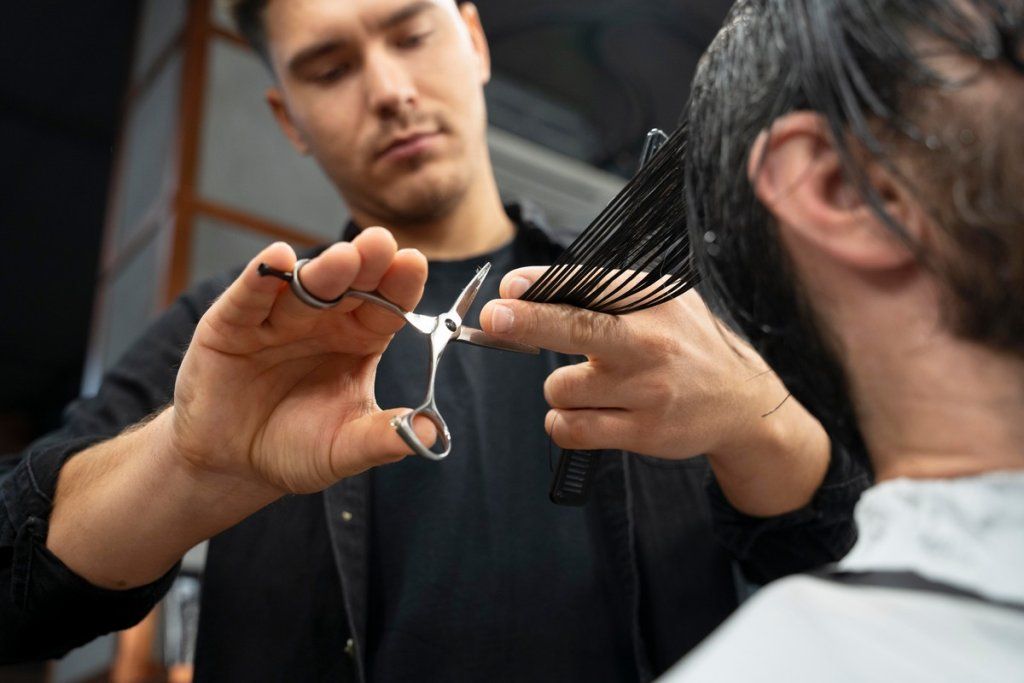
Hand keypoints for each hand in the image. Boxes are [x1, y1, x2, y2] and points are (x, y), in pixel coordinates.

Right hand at [172, 227, 434, 496]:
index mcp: (360, 337)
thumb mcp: (344, 449)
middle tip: (382, 244)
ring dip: (323, 271)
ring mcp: (278, 318)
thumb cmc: (296, 447)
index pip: (387, 304)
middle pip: (349, 284)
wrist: (233, 463)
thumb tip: (431, 435)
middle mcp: (323, 319)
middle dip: (366, 263)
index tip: (414, 263)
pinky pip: (249, 298)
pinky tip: (277, 258)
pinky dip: (260, 278)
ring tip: (343, 258)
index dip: (400, 284)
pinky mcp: (232, 324)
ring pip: (302, 287)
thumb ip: (382, 439)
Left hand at [479, 266, 829, 515]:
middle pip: (577, 328)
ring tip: (590, 386)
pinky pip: (572, 429)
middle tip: (494, 318)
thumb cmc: (684, 344)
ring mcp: (647, 390)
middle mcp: (651, 342)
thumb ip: (601, 293)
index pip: (590, 284)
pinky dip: (562, 423)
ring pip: (561, 388)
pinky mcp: (642, 432)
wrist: (741, 402)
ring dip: (560, 389)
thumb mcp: (659, 302)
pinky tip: (580, 414)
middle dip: (529, 321)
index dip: (543, 284)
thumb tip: (524, 290)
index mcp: (652, 301)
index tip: (510, 287)